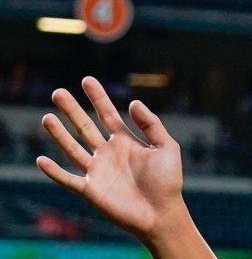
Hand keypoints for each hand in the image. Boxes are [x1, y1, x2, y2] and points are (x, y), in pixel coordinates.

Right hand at [35, 76, 185, 240]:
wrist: (162, 213)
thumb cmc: (168, 181)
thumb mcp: (166, 147)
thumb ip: (151, 124)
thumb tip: (133, 102)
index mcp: (126, 141)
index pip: (108, 114)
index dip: (98, 97)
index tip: (87, 80)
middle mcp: (108, 153)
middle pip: (85, 127)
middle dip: (72, 109)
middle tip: (58, 92)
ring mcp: (97, 171)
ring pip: (72, 148)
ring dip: (59, 134)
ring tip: (47, 117)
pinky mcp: (90, 190)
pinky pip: (68, 179)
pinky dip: (54, 171)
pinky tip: (41, 159)